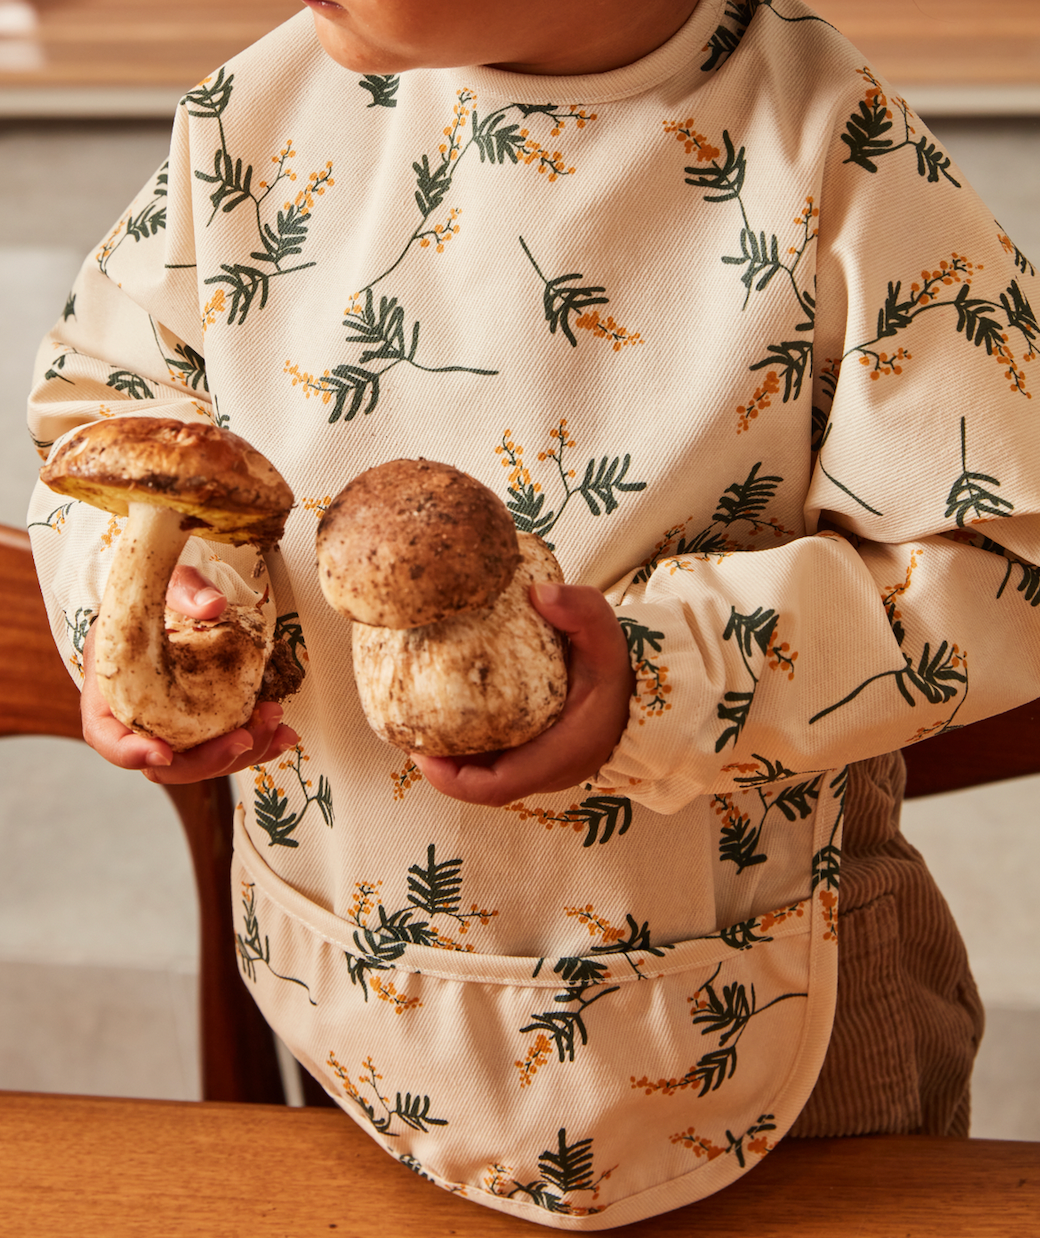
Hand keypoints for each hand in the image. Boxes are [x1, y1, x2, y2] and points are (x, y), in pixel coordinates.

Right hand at [81, 565, 298, 784]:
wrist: (171, 606)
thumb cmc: (154, 600)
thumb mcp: (161, 586)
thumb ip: (182, 592)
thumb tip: (214, 605)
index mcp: (111, 698)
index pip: (109, 739)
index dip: (132, 753)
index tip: (163, 751)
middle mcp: (143, 723)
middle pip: (168, 764)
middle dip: (209, 759)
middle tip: (245, 738)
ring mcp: (178, 730)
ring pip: (206, 762)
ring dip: (245, 751)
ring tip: (276, 723)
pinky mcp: (210, 727)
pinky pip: (232, 745)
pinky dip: (261, 743)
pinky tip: (285, 733)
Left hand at [412, 582, 633, 807]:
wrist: (637, 690)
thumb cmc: (619, 668)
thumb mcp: (606, 635)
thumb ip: (581, 611)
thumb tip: (538, 594)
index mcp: (561, 753)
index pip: (497, 787)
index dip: (452, 778)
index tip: (419, 755)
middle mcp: (545, 768)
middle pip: (478, 783)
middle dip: (437, 765)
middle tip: (403, 729)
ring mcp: (537, 765)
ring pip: (481, 773)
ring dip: (446, 755)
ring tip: (410, 719)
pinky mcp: (531, 753)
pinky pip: (490, 758)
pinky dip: (462, 742)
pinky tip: (438, 710)